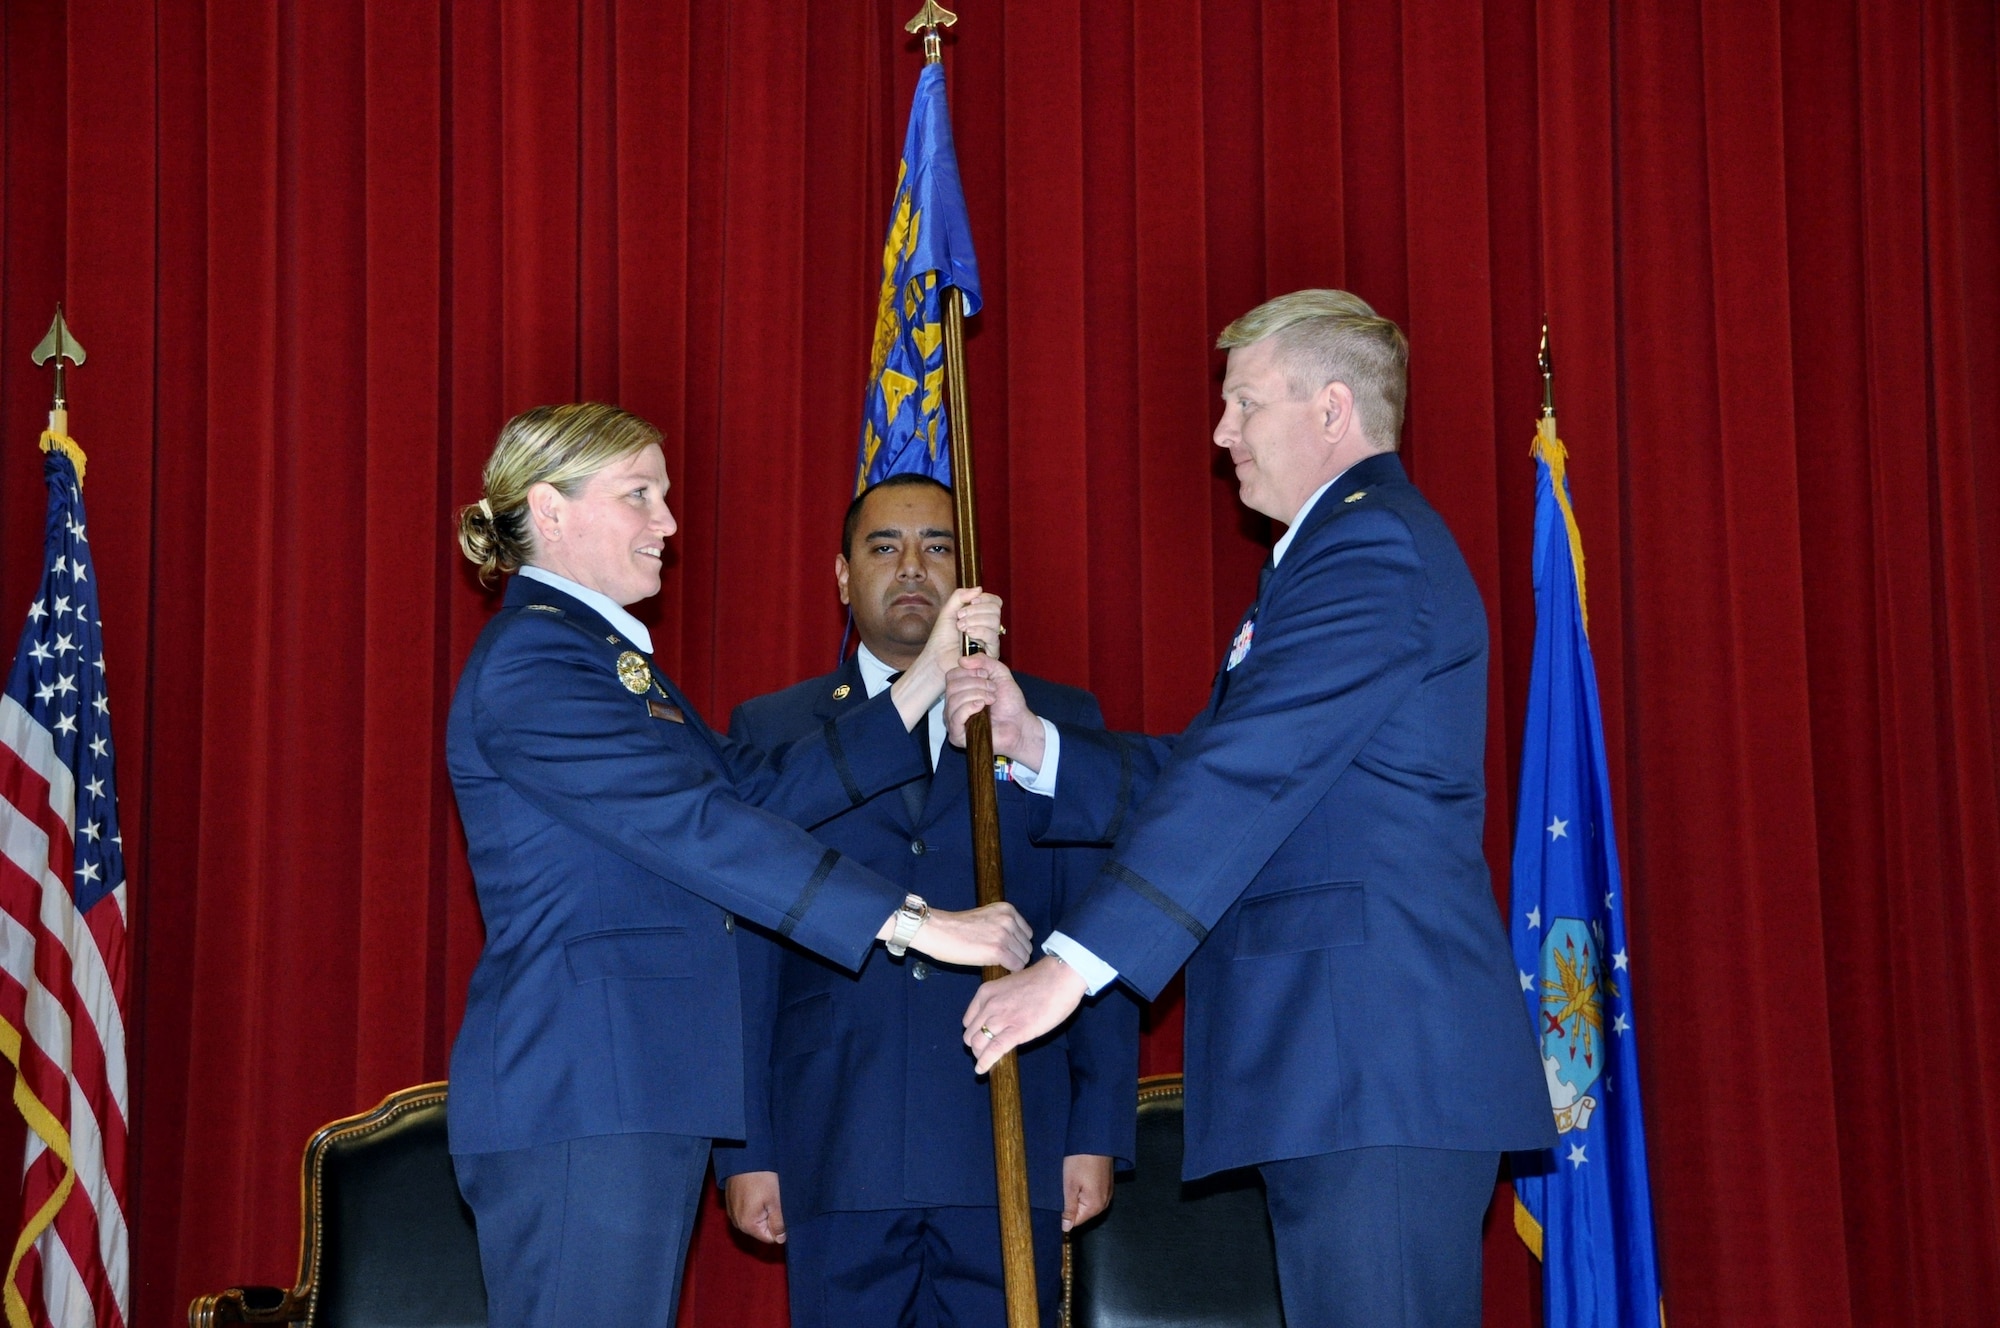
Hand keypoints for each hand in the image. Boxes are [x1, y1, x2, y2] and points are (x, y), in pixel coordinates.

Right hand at [724, 1171, 786, 1244]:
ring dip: (762, 1211)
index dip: (779, 1227)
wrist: (745, 1157)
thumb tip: (781, 1240)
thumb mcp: (776, 1202)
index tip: (781, 1210)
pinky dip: (754, 1205)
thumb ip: (778, 1224)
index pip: (769, 1238)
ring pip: (754, 1220)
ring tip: (765, 1194)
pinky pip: (746, 1211)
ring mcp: (732, 1212)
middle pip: (761, 1229)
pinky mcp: (730, 1202)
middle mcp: (737, 1222)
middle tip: (773, 1200)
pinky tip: (757, 1191)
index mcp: (747, 1225)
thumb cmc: (762, 1178)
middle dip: (770, 1218)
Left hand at [890, 587, 1002, 728]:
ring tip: (961, 627)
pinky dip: (980, 631)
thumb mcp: (948, 611)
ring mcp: (991, 640)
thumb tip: (979, 589)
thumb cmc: (942, 638)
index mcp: (981, 616)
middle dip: (976, 610)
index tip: (971, 602)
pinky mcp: (990, 653)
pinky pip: (993, 637)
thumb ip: (960, 596)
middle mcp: (988, 627)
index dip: (985, 599)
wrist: (937, 658)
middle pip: (996, 610)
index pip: (995, 602)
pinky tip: (968, 634)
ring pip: (995, 621)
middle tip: (960, 617)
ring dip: (975, 620)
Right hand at [899, 902, 1032, 970]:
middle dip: (1016, 954)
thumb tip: (1017, 945)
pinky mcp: (998, 950)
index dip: (1016, 945)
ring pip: (1023, 957)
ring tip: (995, 963)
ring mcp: (1005, 935)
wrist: (938, 931)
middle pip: (1027, 946)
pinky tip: (994, 967)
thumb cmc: (956, 928)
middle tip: (999, 959)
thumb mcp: (986, 917)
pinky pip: (1016, 966)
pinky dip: (1008, 970)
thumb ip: (1003, 926)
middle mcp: (1009, 920)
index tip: (1005, 950)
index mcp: (1007, 910)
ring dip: (1012, 963)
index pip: (1027, 934)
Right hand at [946, 655, 1044, 767]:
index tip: (986, 676)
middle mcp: (953, 705)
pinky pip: (954, 718)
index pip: (951, 675)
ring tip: (991, 700)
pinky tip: (981, 707)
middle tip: (992, 690)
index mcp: (959, 691)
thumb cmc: (1010, 702)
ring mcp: (953, 721)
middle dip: (976, 684)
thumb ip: (984, 661)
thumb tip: (962, 660)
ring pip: (953, 700)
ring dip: (977, 695)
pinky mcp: (957, 736)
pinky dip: (968, 708)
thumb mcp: (1000, 673)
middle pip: (952, 687)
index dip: (969, 672)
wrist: (1020, 724)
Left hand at [963, 955, 1087, 1072]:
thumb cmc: (1042, 979)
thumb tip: (1002, 1016)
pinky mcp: (1016, 1031)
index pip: (968, 1020)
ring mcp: (1001, 1019)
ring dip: (980, 1055)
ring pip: (978, 1044)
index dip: (974, 1032)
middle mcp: (988, 1006)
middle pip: (970, 1034)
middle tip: (986, 1051)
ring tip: (985, 1061)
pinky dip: (985, 1062)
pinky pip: (993, 1050)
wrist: (1060, 977)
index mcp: (986, 993)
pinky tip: (982, 1069)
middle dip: (976, 1046)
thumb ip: (1001, 1001)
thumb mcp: (1010, 986)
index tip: (982, 1038)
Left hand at [1062, 1154, 1113, 1231]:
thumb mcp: (1069, 1186)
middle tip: (1065, 1186)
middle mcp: (1104, 1203)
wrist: (1095, 1140)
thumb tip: (1066, 1228)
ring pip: (1086, 1203)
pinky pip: (1093, 1194)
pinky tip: (1080, 1177)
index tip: (1058, 1199)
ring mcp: (1107, 1194)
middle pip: (1082, 1213)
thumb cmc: (1080, 1161)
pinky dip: (1084, 1189)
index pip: (1075, 1222)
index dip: (1064, 1213)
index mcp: (1095, 1206)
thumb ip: (1069, 1209)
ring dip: (1077, 1195)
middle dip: (1071, 1203)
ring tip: (1072, 1180)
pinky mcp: (1107, 1185)